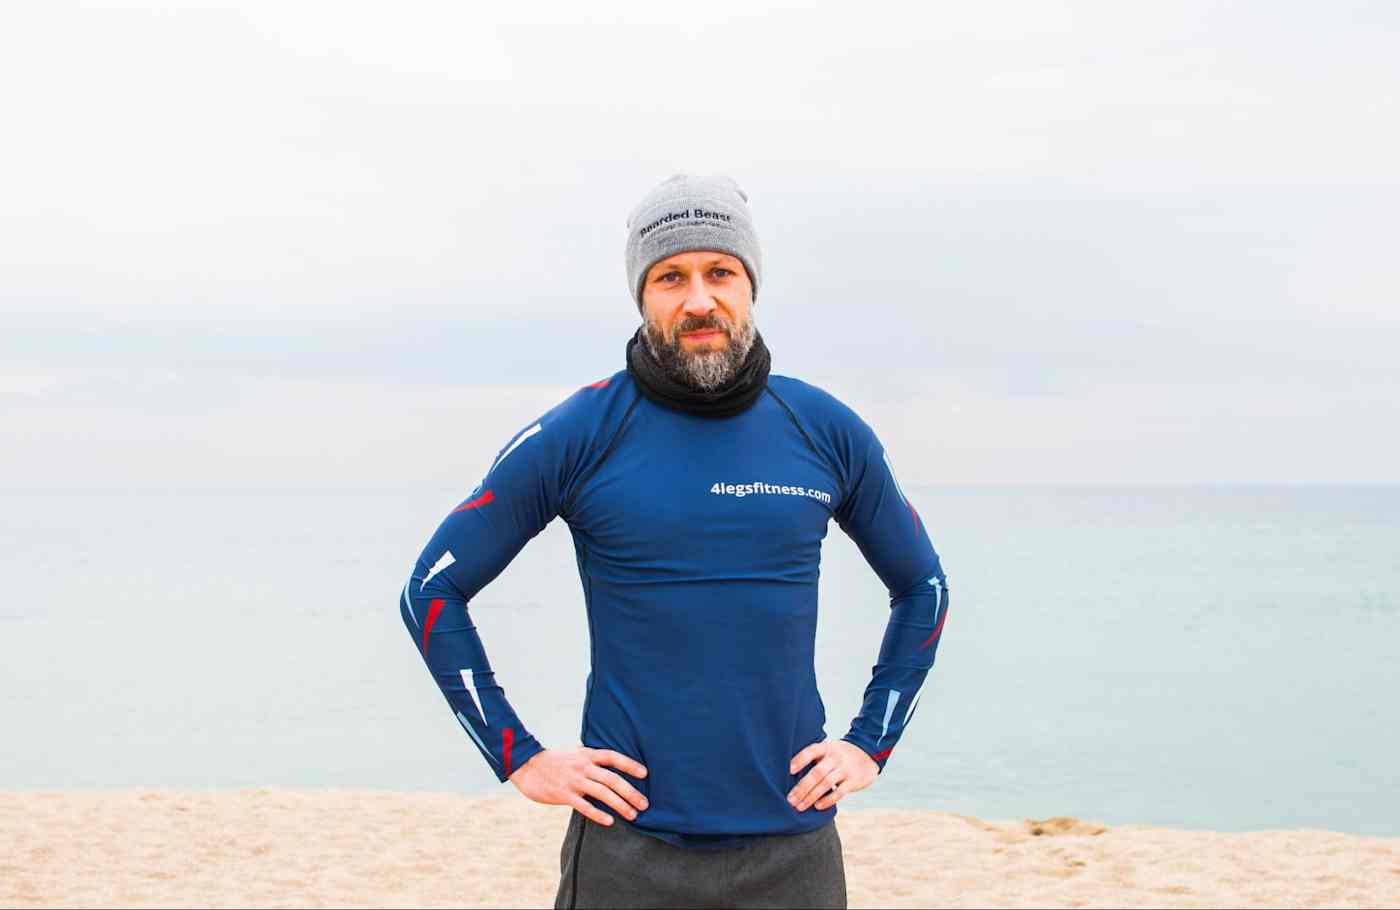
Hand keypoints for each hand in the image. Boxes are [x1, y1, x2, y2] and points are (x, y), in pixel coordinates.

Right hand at [509, 747, 649, 826]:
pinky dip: (598, 814)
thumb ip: (591, 760)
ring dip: (620, 804)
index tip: (644, 774)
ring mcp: (574, 781)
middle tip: (645, 804)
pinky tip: (609, 821)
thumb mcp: (574, 754)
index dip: (630, 764)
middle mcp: (583, 766)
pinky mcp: (563, 794)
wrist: (526, 765)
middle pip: (612, 779)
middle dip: (631, 792)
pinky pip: (584, 806)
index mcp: (587, 755)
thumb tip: (610, 766)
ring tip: (632, 814)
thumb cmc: (554, 761)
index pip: (613, 757)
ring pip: (603, 793)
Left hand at [787, 740, 877, 811]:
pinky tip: (818, 806)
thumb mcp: (829, 750)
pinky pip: (840, 792)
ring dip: (811, 796)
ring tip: (800, 806)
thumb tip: (791, 775)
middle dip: (802, 787)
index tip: (789, 771)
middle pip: (817, 772)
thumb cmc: (840, 755)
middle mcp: (836, 757)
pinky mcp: (854, 780)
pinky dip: (828, 800)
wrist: (869, 753)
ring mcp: (846, 768)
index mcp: (827, 747)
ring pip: (826, 783)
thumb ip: (815, 758)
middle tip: (790, 800)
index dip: (800, 760)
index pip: (811, 751)